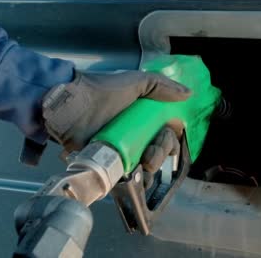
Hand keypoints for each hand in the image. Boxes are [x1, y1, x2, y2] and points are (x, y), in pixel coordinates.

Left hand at [41, 70, 190, 160]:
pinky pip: (128, 174)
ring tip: (145, 164)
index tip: (168, 137)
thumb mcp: (135, 82)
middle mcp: (135, 131)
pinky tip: (136, 175)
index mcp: (143, 114)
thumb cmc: (102, 91)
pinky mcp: (109, 162)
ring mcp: (122, 148)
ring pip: (147, 163)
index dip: (171, 137)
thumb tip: (189, 94)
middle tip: (152, 154)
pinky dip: (135, 178)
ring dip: (152, 166)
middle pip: (159, 148)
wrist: (71, 107)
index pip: (165, 130)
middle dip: (161, 153)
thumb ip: (162, 86)